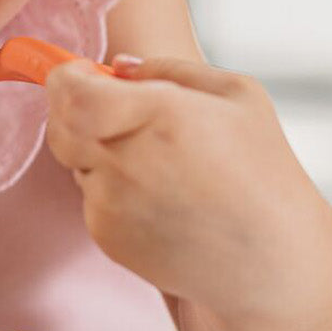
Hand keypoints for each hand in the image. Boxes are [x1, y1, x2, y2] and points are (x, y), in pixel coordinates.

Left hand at [45, 55, 331, 324]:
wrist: (271, 264)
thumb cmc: (262, 171)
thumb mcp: (238, 97)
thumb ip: (170, 70)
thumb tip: (117, 66)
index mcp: (159, 116)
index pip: (71, 93)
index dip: (65, 79)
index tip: (81, 75)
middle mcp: (127, 161)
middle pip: (60, 127)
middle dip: (73, 113)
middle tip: (111, 114)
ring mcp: (112, 203)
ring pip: (74, 162)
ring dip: (96, 154)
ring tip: (155, 166)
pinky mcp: (107, 236)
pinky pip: (89, 198)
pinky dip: (110, 192)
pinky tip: (158, 200)